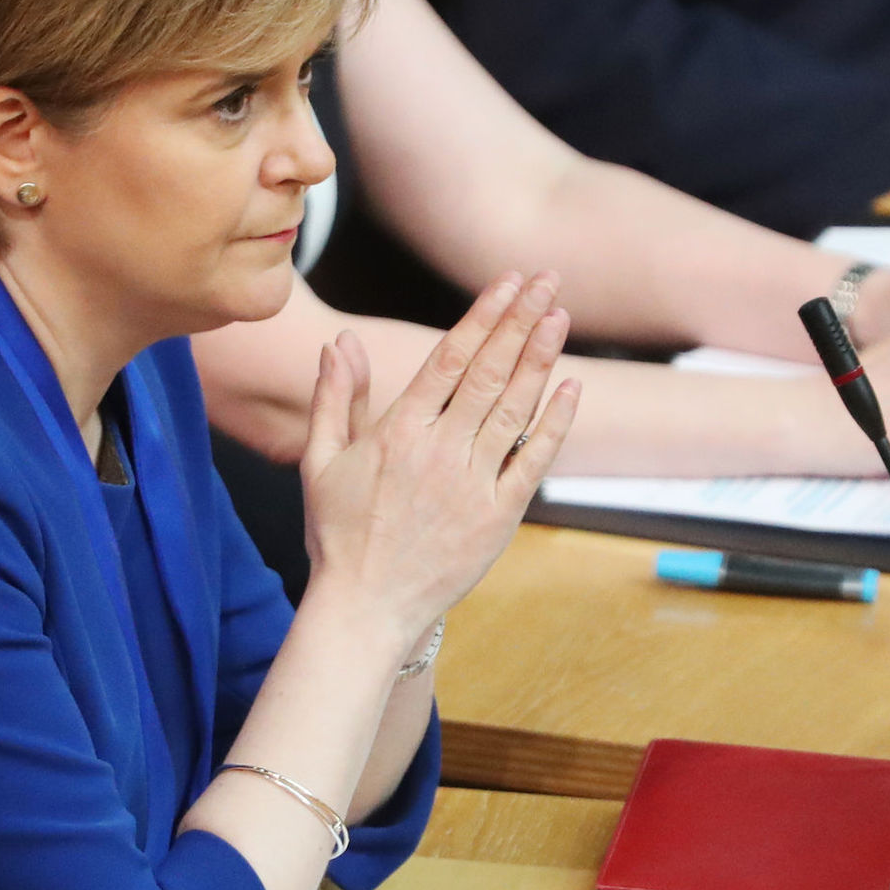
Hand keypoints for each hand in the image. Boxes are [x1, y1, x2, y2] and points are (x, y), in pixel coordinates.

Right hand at [298, 274, 582, 648]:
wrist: (364, 608)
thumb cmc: (338, 534)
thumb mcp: (319, 461)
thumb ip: (334, 398)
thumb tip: (340, 342)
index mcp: (397, 431)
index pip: (449, 357)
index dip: (483, 315)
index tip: (508, 281)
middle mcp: (439, 450)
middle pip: (489, 372)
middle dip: (520, 320)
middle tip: (546, 280)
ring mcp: (472, 484)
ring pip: (514, 408)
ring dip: (539, 359)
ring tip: (559, 317)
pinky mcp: (498, 516)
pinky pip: (533, 462)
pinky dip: (555, 424)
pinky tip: (571, 389)